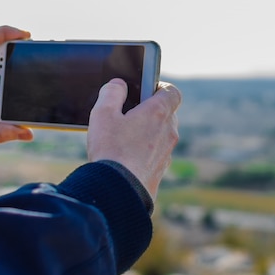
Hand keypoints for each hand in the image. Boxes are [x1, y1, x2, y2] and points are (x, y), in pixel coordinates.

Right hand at [88, 78, 180, 199]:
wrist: (120, 190)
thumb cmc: (112, 150)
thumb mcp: (103, 114)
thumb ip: (111, 93)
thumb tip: (119, 84)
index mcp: (158, 113)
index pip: (172, 92)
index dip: (160, 88)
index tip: (146, 90)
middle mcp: (169, 131)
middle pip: (167, 114)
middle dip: (151, 111)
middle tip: (130, 114)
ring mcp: (168, 152)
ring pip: (163, 135)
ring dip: (149, 133)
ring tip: (125, 138)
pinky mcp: (162, 169)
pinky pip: (158, 153)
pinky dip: (148, 151)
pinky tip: (128, 157)